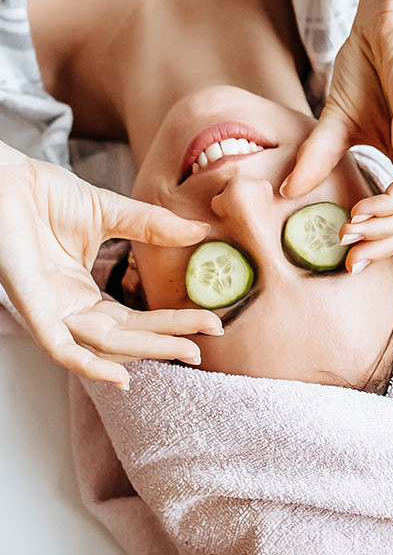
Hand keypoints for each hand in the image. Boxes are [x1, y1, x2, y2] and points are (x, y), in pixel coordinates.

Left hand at [0, 142, 221, 389]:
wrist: (6, 177)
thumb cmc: (45, 194)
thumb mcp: (112, 212)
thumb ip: (154, 227)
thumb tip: (200, 232)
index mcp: (83, 294)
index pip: (135, 320)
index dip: (173, 324)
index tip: (211, 322)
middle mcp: (68, 310)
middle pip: (126, 339)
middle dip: (169, 343)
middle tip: (206, 342)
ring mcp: (50, 311)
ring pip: (104, 346)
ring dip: (148, 350)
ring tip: (188, 350)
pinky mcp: (31, 307)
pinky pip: (61, 348)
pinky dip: (89, 366)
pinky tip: (122, 377)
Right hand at [281, 0, 392, 271]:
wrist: (383, 20)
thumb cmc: (369, 65)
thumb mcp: (338, 121)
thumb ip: (319, 159)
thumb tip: (288, 192)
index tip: (354, 254)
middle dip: (387, 249)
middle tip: (349, 259)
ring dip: (385, 232)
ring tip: (348, 235)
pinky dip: (389, 206)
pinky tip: (361, 211)